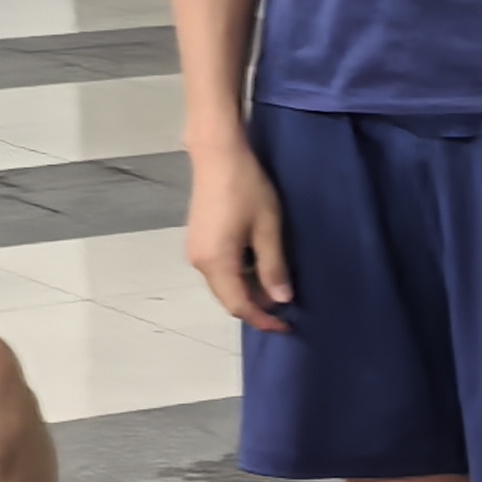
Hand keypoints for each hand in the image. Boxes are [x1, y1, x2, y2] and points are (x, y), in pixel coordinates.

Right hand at [184, 140, 295, 334]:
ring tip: (276, 287)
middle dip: (256, 307)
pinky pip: (218, 270)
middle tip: (286, 308)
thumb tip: (281, 299)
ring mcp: (195, 251)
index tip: (286, 326)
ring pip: (223, 284)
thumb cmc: (246, 188)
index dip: (263, 320)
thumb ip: (273, 267)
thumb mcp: (268, 228)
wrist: (218, 155)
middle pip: (228, 298)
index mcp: (216, 263)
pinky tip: (258, 267)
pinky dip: (239, 276)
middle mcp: (199, 262)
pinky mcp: (198, 240)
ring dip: (248, 291)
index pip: (239, 306)